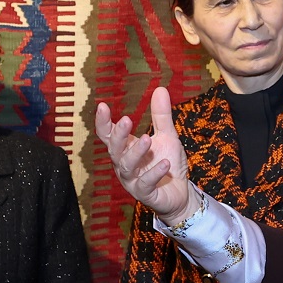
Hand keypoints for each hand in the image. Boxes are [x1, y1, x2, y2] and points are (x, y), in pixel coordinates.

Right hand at [94, 86, 194, 224]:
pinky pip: (145, 184)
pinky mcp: (145, 194)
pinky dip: (153, 173)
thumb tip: (160, 88)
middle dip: (119, 135)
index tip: (102, 106)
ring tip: (147, 140)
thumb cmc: (167, 163)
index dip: (103, 122)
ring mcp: (132, 180)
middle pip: (114, 149)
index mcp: (126, 148)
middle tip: (127, 120)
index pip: (108, 134)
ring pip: (126, 166)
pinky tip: (164, 163)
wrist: (180, 192)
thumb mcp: (166, 136)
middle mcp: (124, 164)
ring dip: (136, 153)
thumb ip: (161, 116)